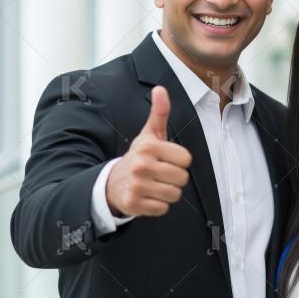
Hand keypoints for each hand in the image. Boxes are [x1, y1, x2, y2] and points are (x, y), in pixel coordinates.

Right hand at [106, 86, 192, 216]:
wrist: (112, 182)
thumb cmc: (138, 157)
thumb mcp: (149, 134)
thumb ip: (159, 113)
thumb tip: (160, 89)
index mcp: (149, 146)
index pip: (186, 159)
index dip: (179, 161)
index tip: (166, 160)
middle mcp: (142, 165)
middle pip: (182, 178)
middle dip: (175, 179)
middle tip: (160, 174)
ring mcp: (137, 185)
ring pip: (174, 195)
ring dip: (167, 193)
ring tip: (154, 185)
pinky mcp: (134, 204)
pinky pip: (163, 209)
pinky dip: (158, 205)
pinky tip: (148, 197)